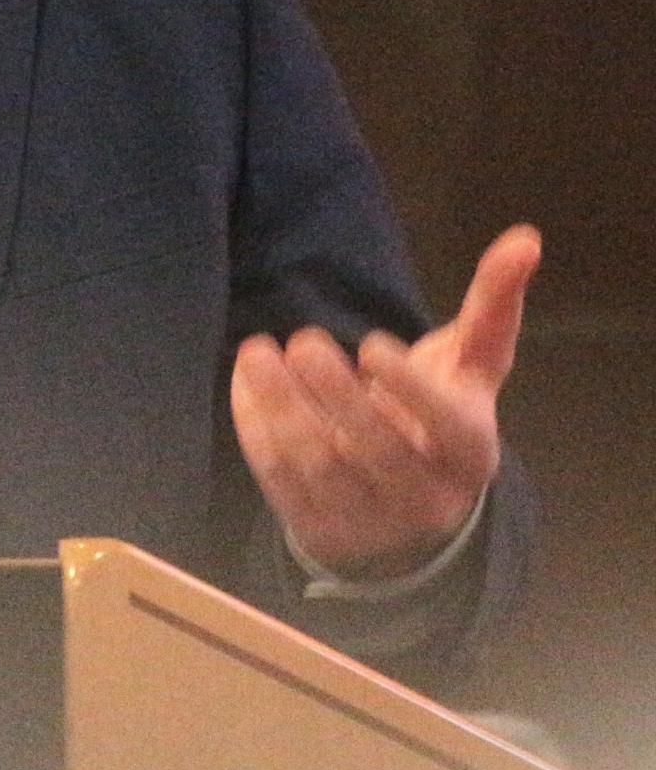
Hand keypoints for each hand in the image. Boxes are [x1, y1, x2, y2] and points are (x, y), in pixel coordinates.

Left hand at [230, 223, 539, 578]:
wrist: (409, 506)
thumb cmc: (440, 416)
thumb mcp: (471, 367)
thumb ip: (493, 306)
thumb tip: (525, 239)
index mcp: (470, 454)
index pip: (448, 428)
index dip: (411, 389)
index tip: (370, 342)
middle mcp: (426, 497)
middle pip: (376, 449)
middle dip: (335, 393)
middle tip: (303, 341)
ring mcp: (372, 521)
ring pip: (322, 468)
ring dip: (284, 408)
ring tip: (256, 354)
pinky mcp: (322, 530)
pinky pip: (283, 483)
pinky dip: (258, 431)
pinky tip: (244, 383)